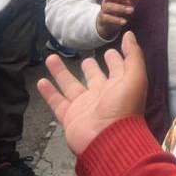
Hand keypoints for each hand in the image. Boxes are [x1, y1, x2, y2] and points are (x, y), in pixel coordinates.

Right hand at [37, 31, 147, 155]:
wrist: (107, 140)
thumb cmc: (124, 107)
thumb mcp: (135, 77)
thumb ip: (133, 55)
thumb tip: (129, 34)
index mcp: (120, 87)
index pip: (118, 69)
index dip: (115, 59)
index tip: (110, 50)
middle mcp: (102, 96)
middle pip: (95, 78)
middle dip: (91, 68)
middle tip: (86, 58)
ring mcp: (85, 106)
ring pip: (70, 85)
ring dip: (61, 72)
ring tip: (51, 58)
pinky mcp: (70, 116)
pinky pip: (57, 102)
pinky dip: (49, 92)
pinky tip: (41, 81)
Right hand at [96, 0, 143, 39]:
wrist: (107, 23)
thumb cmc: (119, 8)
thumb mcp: (127, 2)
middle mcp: (106, 0)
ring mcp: (104, 9)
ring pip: (109, 7)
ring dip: (121, 8)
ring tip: (132, 10)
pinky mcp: (103, 18)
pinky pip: (108, 18)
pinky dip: (116, 20)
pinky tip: (125, 21)